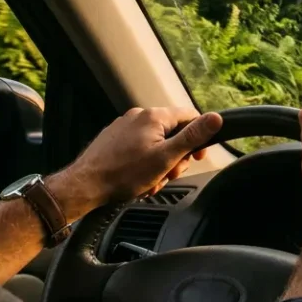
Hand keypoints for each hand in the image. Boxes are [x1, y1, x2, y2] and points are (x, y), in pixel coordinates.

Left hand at [47, 107, 222, 220]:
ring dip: (159, 164)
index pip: (190, 117)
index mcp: (154, 116)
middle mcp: (138, 116)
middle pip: (173, 133)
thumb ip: (193, 137)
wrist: (85, 186)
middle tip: (167, 174)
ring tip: (149, 181)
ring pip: (156, 143)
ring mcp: (124, 127)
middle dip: (175, 157)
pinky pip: (139, 148)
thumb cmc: (124, 174)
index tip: (196, 157)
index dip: (199, 138)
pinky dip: (143, 164)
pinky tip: (137, 180)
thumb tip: (216, 118)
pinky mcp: (114, 139)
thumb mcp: (166, 157)